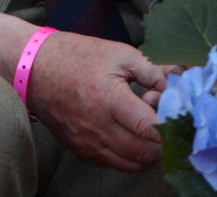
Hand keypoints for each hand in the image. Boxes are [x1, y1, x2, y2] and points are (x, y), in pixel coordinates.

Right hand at [0, 14, 166, 172]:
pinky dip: (132, 156)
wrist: (36, 70)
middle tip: (168, 120)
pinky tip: (133, 134)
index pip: (148, 127)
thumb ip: (153, 70)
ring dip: (150, 151)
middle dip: (164, 140)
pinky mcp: (82, 150)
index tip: (180, 114)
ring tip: (151, 127)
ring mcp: (89, 143)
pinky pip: (115, 164)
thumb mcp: (120, 54)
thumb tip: (180, 80)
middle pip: (144, 152)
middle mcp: (98, 128)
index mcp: (109, 99)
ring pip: (132, 164)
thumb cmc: (78, 57)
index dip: (170, 124)